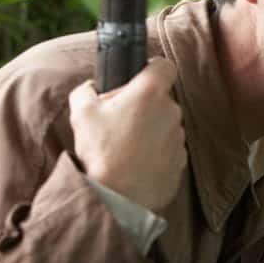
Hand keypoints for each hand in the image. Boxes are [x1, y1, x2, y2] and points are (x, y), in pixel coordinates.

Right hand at [68, 57, 186, 211]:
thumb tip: (91, 87)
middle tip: (119, 120)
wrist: (117, 197)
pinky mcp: (182, 159)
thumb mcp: (81, 113)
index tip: (139, 77)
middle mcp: (171, 111)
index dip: (152, 68)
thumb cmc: (101, 151)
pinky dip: (156, 151)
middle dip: (143, 105)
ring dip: (150, 129)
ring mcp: (179, 136)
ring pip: (165, 123)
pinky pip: (168, 147)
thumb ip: (86, 90)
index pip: (165, 66)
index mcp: (150, 93)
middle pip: (161, 98)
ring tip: (125, 146)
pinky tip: (136, 162)